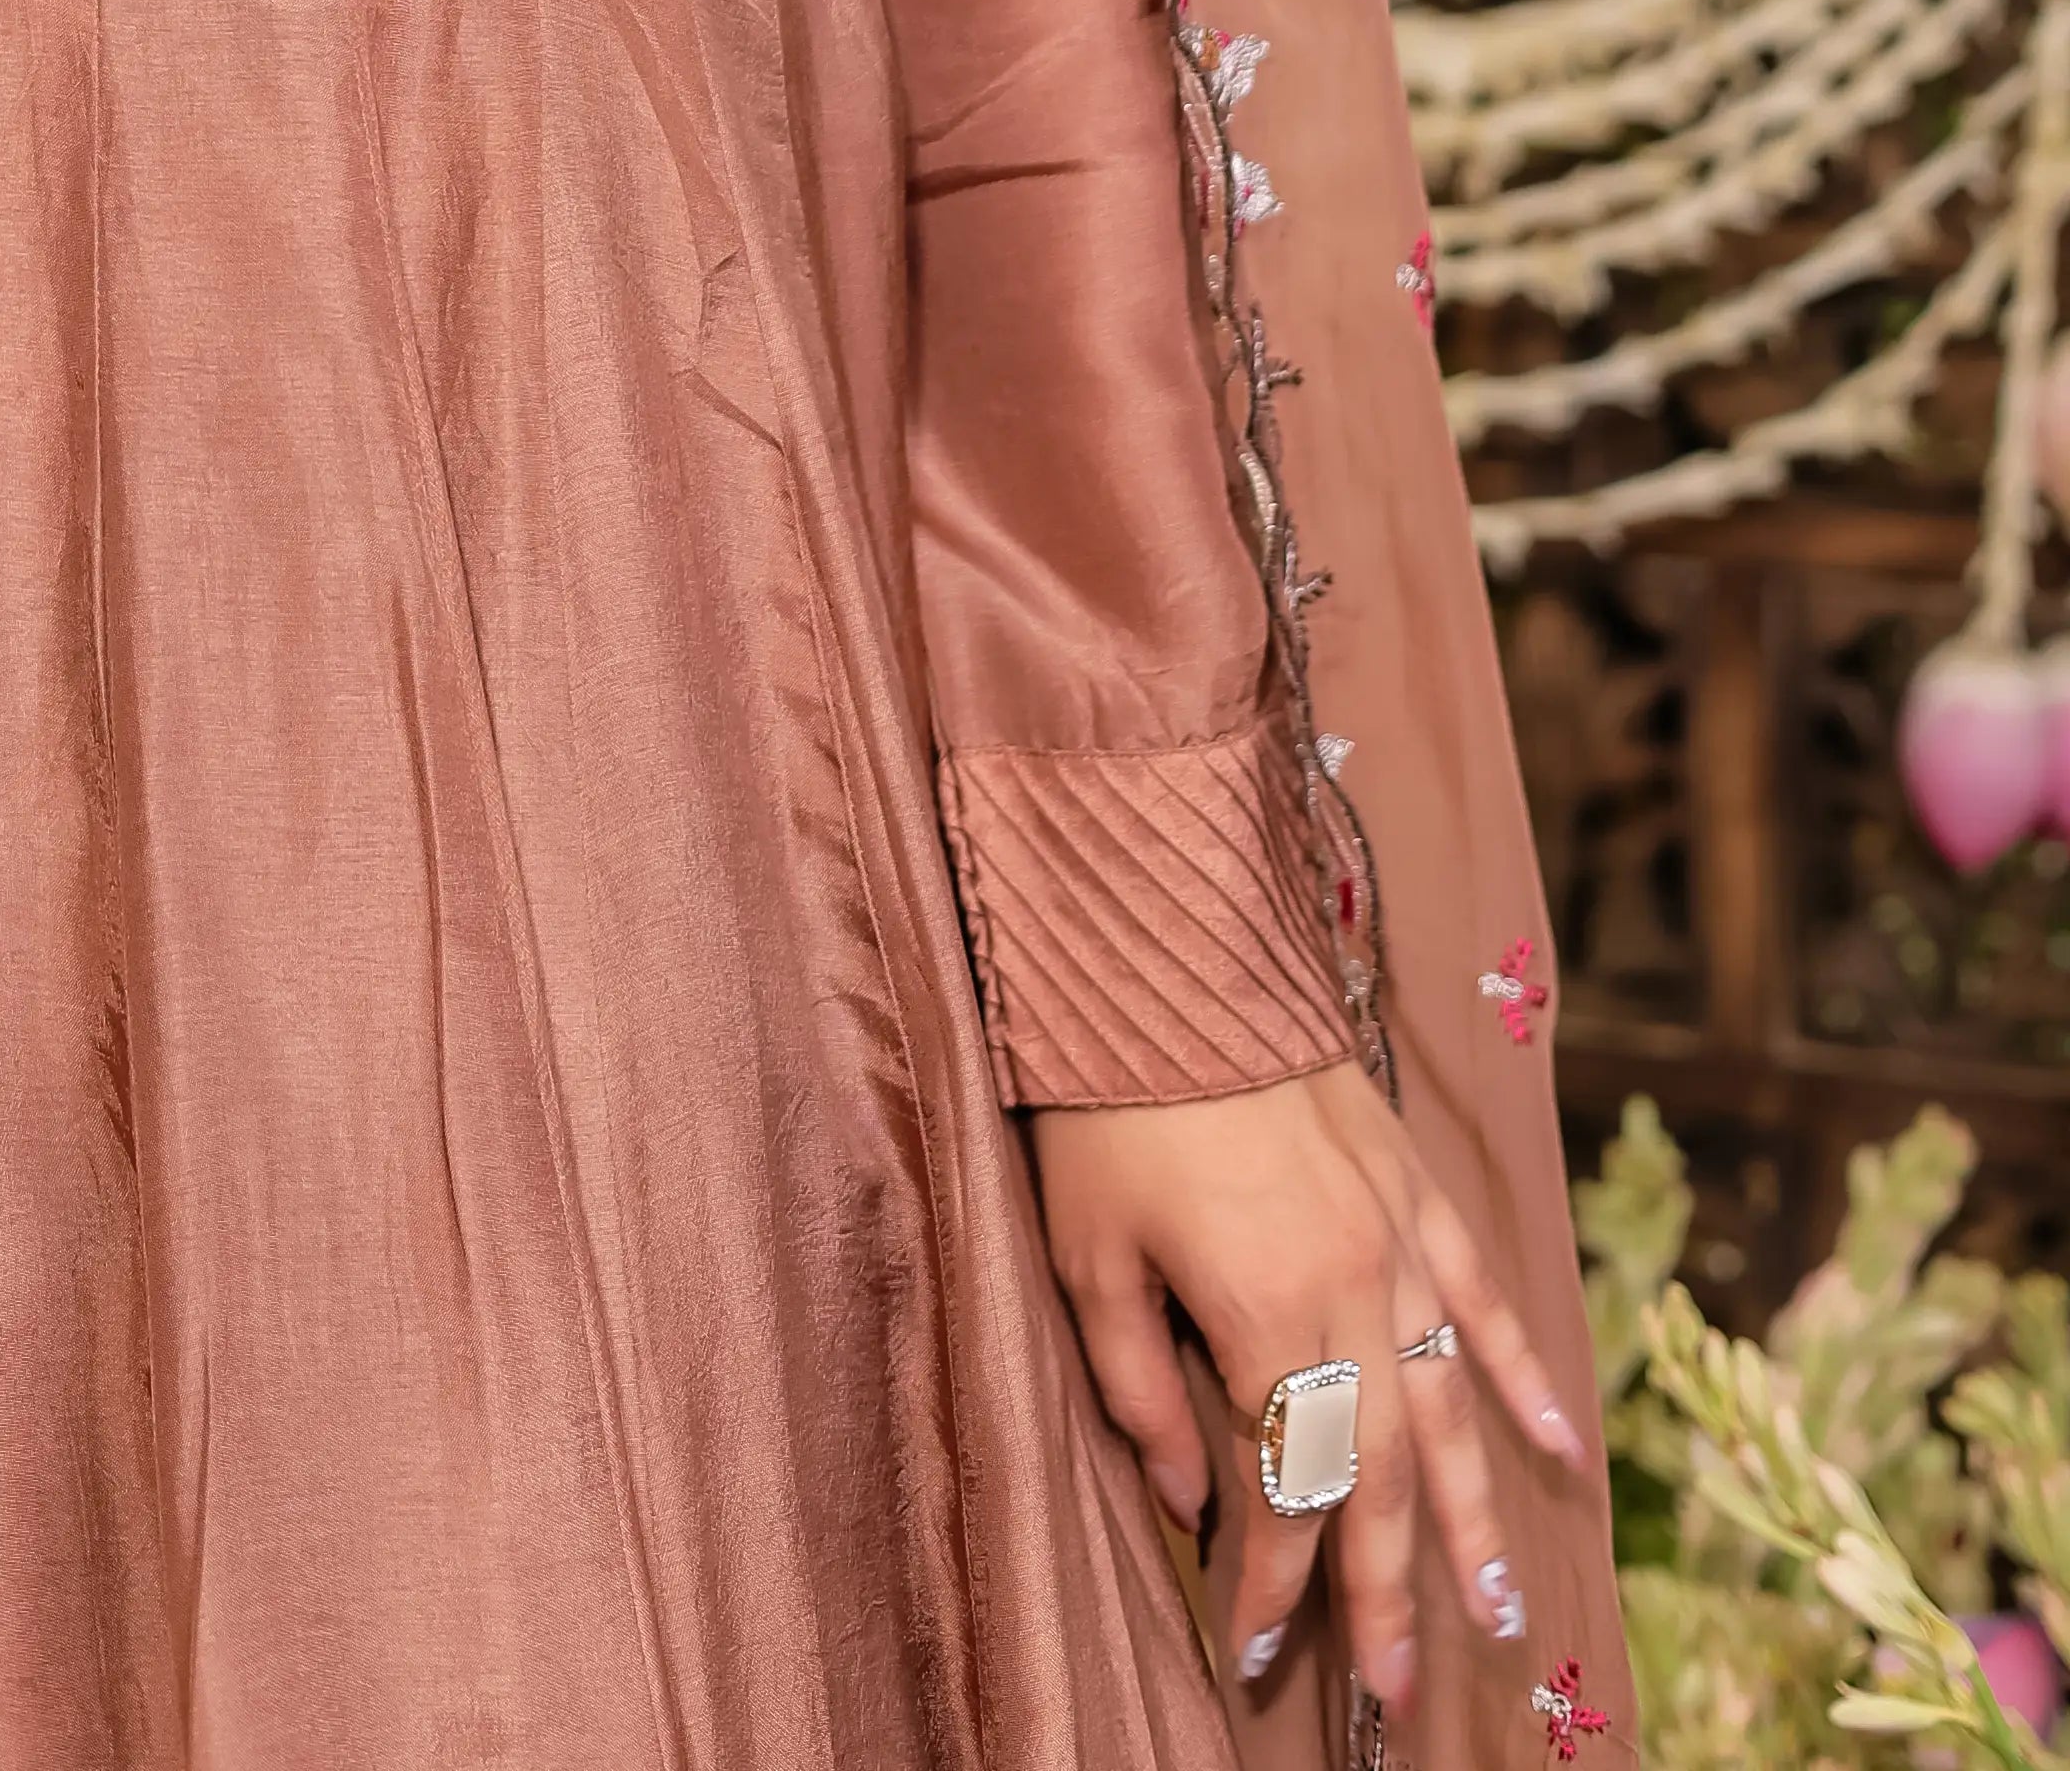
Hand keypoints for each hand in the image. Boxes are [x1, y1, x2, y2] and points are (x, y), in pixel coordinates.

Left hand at [1028, 1060, 1592, 1726]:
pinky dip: (1522, 1374)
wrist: (1161, 957)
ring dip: (1474, 1516)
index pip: (1287, 1489)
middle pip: (1384, 1475)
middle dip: (1388, 1590)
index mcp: (1265, 1315)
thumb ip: (1139, 1387)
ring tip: (1500, 1610)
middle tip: (1402, 1693)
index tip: (1258, 1651)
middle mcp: (1353, 1290)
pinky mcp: (1413, 1188)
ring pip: (1449, 1408)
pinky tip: (1560, 1442)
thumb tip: (1187, 1498)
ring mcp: (1398, 1239)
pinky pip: (1482, 1297)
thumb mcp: (1089, 1255)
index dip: (1277, 1580)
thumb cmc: (1104, 1107)